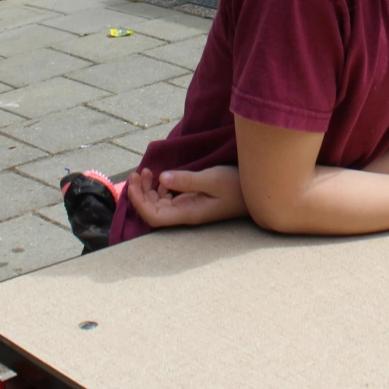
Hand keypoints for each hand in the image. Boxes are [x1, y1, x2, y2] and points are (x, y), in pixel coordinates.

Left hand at [126, 165, 245, 227]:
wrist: (257, 191)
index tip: (132, 183)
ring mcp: (188, 208)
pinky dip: (160, 187)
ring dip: (148, 190)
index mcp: (187, 213)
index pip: (153, 217)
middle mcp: (184, 213)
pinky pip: (169, 198)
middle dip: (140, 193)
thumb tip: (161, 178)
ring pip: (159, 204)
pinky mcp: (193, 201)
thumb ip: (187, 180)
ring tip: (146, 171)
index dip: (138, 203)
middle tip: (138, 172)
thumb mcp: (212, 179)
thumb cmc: (236, 185)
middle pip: (153, 210)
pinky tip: (162, 176)